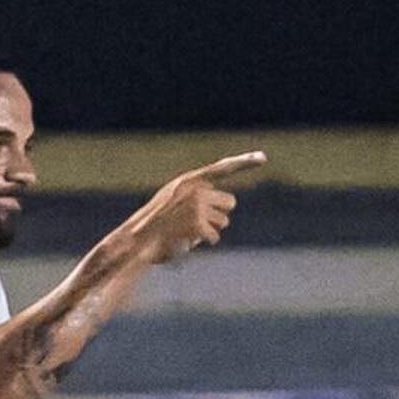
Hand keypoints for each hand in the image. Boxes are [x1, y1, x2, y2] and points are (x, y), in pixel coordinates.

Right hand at [124, 152, 265, 265]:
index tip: (263, 158)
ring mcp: (196, 206)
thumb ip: (196, 196)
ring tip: (186, 231)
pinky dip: (205, 241)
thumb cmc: (153, 225)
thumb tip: (226, 203)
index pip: (222, 168)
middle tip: (196, 222)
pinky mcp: (197, 224)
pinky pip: (215, 236)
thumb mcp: (171, 201)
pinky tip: (187, 240)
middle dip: (219, 214)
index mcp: (188, 181)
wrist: (134, 241)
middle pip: (230, 202)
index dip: (245, 162)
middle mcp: (195, 189)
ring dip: (210, 230)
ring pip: (224, 221)